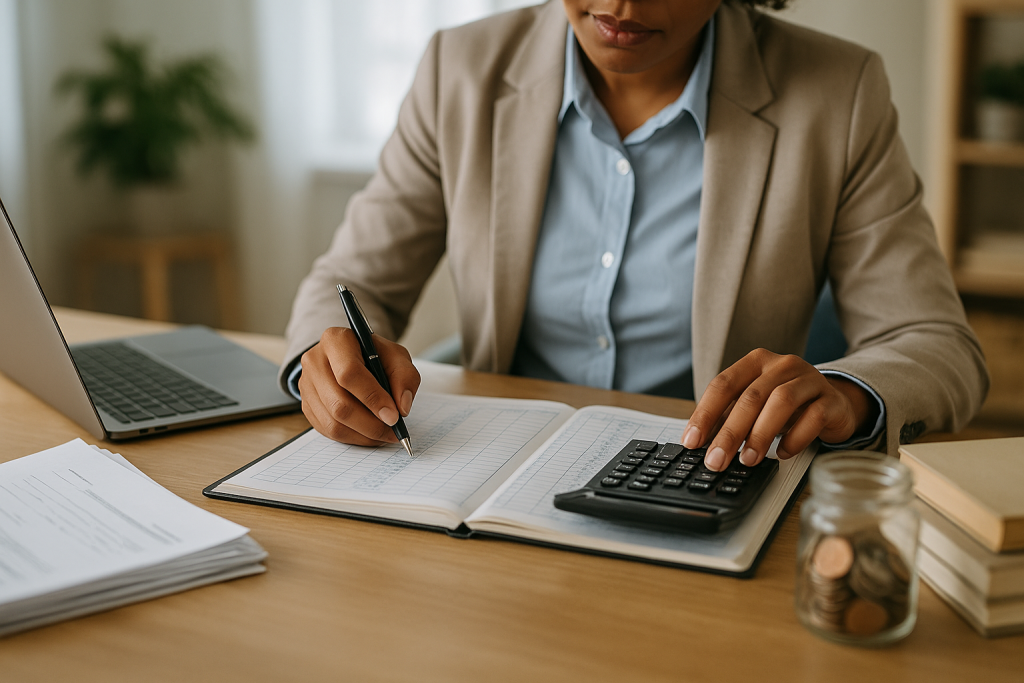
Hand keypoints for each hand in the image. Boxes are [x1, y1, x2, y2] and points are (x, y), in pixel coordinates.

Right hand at [298, 327, 420, 444]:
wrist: (352, 357)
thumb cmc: (375, 356)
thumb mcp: (396, 357)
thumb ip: (405, 377)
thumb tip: (401, 408)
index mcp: (336, 341)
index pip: (349, 374)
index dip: (373, 398)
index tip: (394, 417)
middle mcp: (314, 361)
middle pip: (339, 404)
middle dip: (371, 424)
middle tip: (393, 432)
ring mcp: (306, 385)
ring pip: (333, 422)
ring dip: (363, 435)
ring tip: (385, 434)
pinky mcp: (306, 405)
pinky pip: (328, 431)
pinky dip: (353, 438)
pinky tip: (370, 434)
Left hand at [681, 349, 872, 470]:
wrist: (834, 402)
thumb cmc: (786, 405)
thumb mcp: (755, 405)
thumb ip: (729, 417)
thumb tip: (699, 444)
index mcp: (756, 362)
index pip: (723, 384)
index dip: (705, 414)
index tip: (691, 441)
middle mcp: (782, 365)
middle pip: (751, 396)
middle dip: (730, 432)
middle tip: (716, 460)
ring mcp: (810, 380)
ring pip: (782, 402)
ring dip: (761, 434)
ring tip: (747, 460)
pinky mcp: (831, 400)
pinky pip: (813, 417)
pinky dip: (795, 438)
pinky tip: (782, 453)